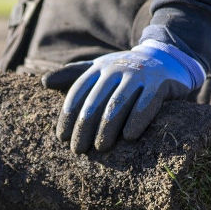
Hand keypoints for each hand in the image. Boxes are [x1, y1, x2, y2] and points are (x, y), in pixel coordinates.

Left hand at [42, 40, 203, 153]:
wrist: (167, 59)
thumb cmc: (125, 72)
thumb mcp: (99, 69)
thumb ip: (73, 75)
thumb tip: (44, 82)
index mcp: (99, 68)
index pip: (78, 92)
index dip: (67, 116)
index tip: (61, 138)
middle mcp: (117, 69)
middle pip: (95, 101)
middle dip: (84, 127)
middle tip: (78, 149)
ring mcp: (139, 75)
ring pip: (118, 104)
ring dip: (106, 128)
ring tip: (100, 148)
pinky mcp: (160, 84)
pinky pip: (147, 104)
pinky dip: (137, 120)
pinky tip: (129, 137)